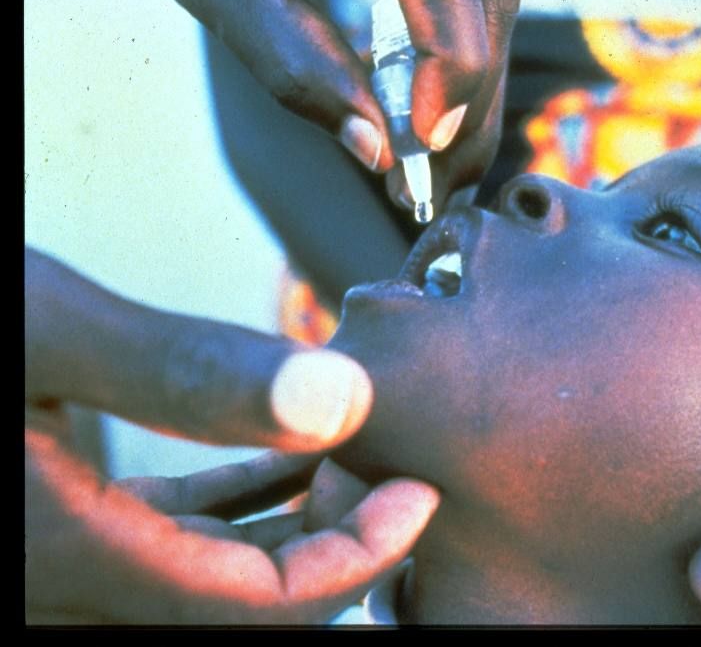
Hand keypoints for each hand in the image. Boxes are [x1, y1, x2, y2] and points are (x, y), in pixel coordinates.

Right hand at [25, 248, 440, 622]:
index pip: (262, 607)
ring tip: (352, 449)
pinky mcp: (65, 527)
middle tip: (396, 463)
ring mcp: (70, 561)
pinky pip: (173, 537)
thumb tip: (336, 395)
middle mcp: (71, 583)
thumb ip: (181, 369)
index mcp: (76, 559)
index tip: (420, 493)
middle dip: (339, 539)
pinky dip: (236, 502)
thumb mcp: (43, 330)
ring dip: (292, 519)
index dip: (360, 558)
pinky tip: (279, 455)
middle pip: (250, 599)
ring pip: (213, 572)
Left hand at [158, 0, 520, 211]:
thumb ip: (292, 60)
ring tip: (430, 168)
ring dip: (471, 103)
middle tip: (426, 189)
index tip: (416, 152)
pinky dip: (459, 73)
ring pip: (493, 16)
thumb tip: (373, 148)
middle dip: (466, 114)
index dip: (449, 85)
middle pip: (487, 12)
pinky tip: (429, 120)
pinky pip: (475, 8)